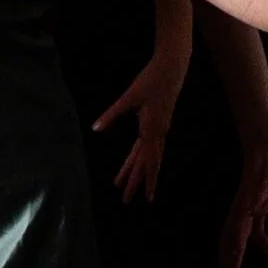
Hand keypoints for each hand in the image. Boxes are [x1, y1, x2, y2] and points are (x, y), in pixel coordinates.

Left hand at [92, 51, 188, 203]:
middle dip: (136, 182)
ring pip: (147, 156)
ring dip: (136, 171)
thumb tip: (95, 129)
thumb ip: (112, 114)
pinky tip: (135, 162)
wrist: (171, 67)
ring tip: (122, 185)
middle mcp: (158, 133)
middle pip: (146, 163)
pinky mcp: (158, 123)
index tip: (146, 197)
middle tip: (125, 200)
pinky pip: (148, 146)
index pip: (148, 161)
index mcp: (152, 129)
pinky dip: (140, 157)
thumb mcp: (128, 97)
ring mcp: (159, 129)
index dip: (145, 180)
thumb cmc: (150, 80)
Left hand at [218, 139, 267, 267]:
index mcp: (244, 210)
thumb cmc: (264, 176)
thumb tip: (266, 251)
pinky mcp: (263, 176)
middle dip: (232, 251)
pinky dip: (255, 202)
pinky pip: (259, 190)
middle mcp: (244, 201)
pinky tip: (252, 210)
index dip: (229, 253)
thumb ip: (260, 229)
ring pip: (244, 214)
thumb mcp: (263, 208)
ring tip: (238, 249)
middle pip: (235, 229)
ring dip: (241, 232)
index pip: (233, 235)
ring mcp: (253, 188)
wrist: (267, 144)